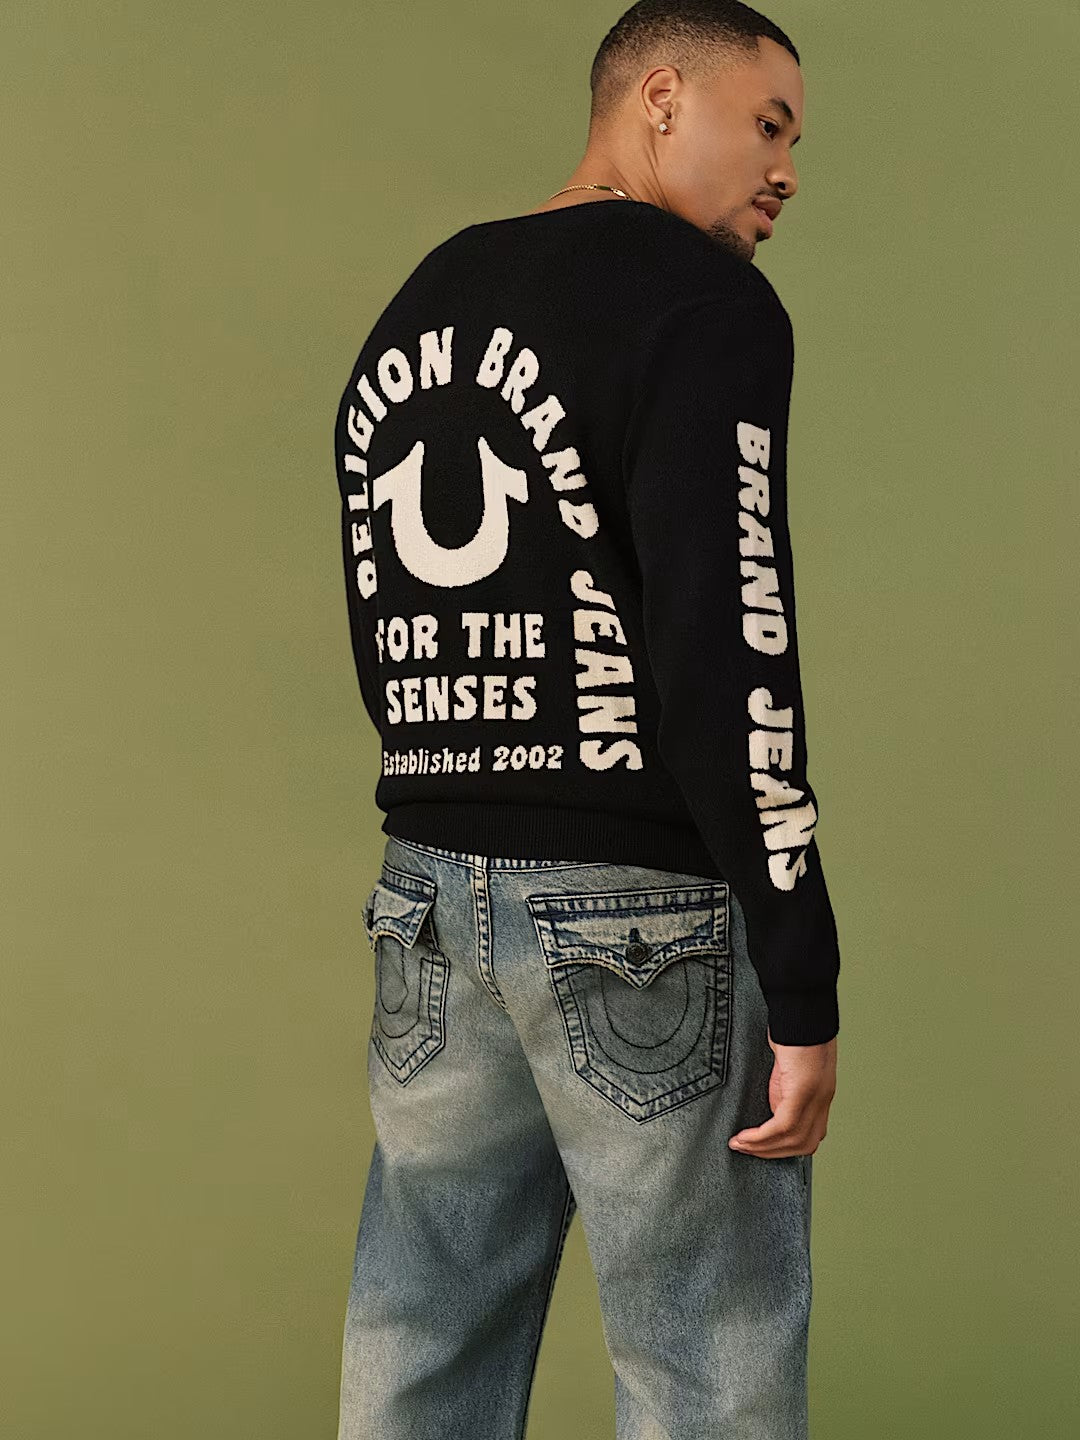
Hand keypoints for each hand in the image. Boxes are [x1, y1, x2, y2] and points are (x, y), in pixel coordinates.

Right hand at [728, 1032, 836, 1157]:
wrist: (802, 1008)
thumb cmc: (794, 1029)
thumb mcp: (791, 1066)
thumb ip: (786, 1088)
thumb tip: (772, 1105)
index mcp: (821, 1095)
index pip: (809, 1137)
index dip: (785, 1149)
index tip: (760, 1148)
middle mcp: (822, 1100)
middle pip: (803, 1145)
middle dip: (771, 1153)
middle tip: (745, 1150)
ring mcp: (815, 1097)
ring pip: (792, 1141)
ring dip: (762, 1148)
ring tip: (739, 1145)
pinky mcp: (803, 1091)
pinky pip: (782, 1126)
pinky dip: (761, 1137)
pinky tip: (745, 1137)